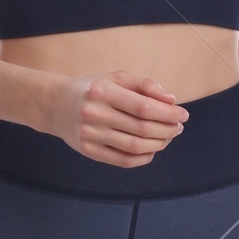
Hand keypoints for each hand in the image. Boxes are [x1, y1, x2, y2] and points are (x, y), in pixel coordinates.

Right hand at [47, 70, 188, 166]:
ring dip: (159, 144)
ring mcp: (90, 135)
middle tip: (178, 127)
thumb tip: (171, 100)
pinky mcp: (88, 151)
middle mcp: (94, 114)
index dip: (168, 113)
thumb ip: (144, 85)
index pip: (144, 107)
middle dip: (167, 130)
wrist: (55, 105)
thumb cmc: (92, 89)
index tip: (183, 114)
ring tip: (168, 137)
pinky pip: (123, 160)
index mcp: (102, 92)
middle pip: (142, 128)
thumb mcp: (115, 78)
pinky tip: (152, 149)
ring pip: (135, 147)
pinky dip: (144, 157)